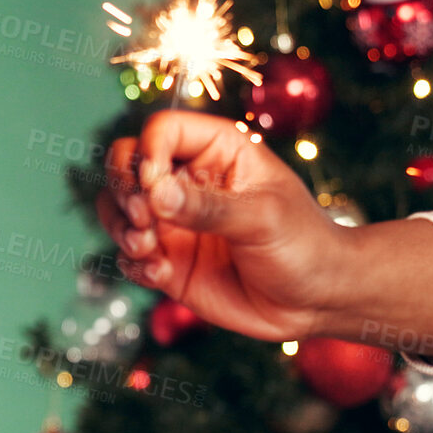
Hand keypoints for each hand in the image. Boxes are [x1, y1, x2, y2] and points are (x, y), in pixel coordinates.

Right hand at [97, 109, 348, 341]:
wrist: (316, 302)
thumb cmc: (304, 245)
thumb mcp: (262, 219)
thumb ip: (208, 206)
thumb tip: (155, 193)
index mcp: (217, 152)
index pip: (162, 130)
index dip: (148, 154)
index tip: (155, 187)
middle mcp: (187, 181)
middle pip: (125, 162)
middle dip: (122, 189)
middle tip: (143, 218)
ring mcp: (173, 221)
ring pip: (116, 208)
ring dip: (120, 228)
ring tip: (147, 249)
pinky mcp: (166, 260)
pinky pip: (126, 254)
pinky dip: (132, 264)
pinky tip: (161, 275)